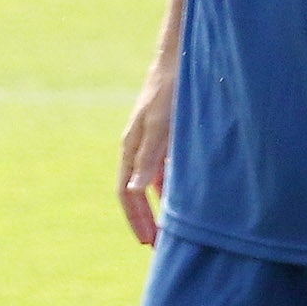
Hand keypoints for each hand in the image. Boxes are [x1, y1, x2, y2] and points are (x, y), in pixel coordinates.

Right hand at [118, 69, 173, 246]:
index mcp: (131, 148)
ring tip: (168, 230)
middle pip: (134, 192)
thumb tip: (134, 190)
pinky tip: (179, 201)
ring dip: (156, 208)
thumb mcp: (162, 125)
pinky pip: (161, 171)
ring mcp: (149, 143)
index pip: (126, 192)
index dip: (136, 219)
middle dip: (144, 220)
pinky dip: (168, 189)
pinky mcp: (163, 137)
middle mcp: (137, 148)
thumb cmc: (170, 90)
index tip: (148, 242)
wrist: (180, 59)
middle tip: (156, 246)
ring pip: (149, 184)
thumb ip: (149, 157)